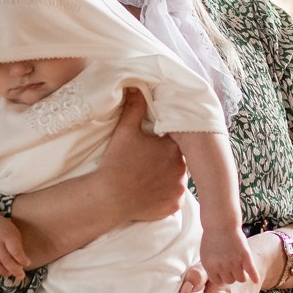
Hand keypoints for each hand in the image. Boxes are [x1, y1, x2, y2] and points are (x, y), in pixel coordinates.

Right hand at [0, 213, 27, 283]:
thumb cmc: (2, 229)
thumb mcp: (13, 232)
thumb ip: (17, 247)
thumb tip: (23, 265)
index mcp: (5, 234)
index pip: (16, 252)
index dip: (22, 260)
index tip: (27, 264)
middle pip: (6, 261)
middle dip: (15, 270)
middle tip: (20, 275)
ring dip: (3, 272)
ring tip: (8, 273)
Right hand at [96, 90, 186, 222]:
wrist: (109, 196)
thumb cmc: (117, 162)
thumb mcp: (125, 130)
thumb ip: (134, 107)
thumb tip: (136, 86)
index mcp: (174, 148)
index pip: (175, 140)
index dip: (163, 141)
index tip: (151, 145)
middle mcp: (182, 169)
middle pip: (177, 160)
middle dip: (166, 159)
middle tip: (147, 161)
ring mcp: (178, 189)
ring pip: (177, 179)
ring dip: (167, 177)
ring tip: (148, 177)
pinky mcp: (173, 205)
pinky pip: (173, 197)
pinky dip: (165, 195)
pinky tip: (151, 191)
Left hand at [200, 230, 258, 287]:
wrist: (221, 222)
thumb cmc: (212, 237)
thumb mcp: (205, 254)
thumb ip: (210, 267)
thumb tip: (216, 278)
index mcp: (210, 266)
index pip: (218, 281)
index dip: (221, 276)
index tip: (223, 271)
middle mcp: (222, 266)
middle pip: (230, 280)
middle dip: (231, 275)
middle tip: (232, 268)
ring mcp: (235, 261)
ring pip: (241, 278)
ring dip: (242, 275)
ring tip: (242, 270)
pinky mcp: (245, 255)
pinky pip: (251, 271)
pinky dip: (254, 276)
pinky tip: (256, 281)